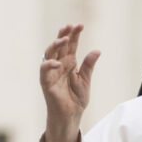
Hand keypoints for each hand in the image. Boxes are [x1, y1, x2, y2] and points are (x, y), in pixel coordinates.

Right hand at [39, 24, 100, 141]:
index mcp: (69, 63)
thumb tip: (97, 50)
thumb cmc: (76, 99)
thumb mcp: (86, 80)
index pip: (71, 45)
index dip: (74, 35)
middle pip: (59, 45)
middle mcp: (59, 65)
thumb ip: (89, 65)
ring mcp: (51, 73)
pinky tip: (57, 62)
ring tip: (65, 38)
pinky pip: (44, 71)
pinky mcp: (46, 83)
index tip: (80, 25)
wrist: (71, 116)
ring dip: (56, 45)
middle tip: (71, 26)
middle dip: (64, 34)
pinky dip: (49, 65)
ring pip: (49, 54)